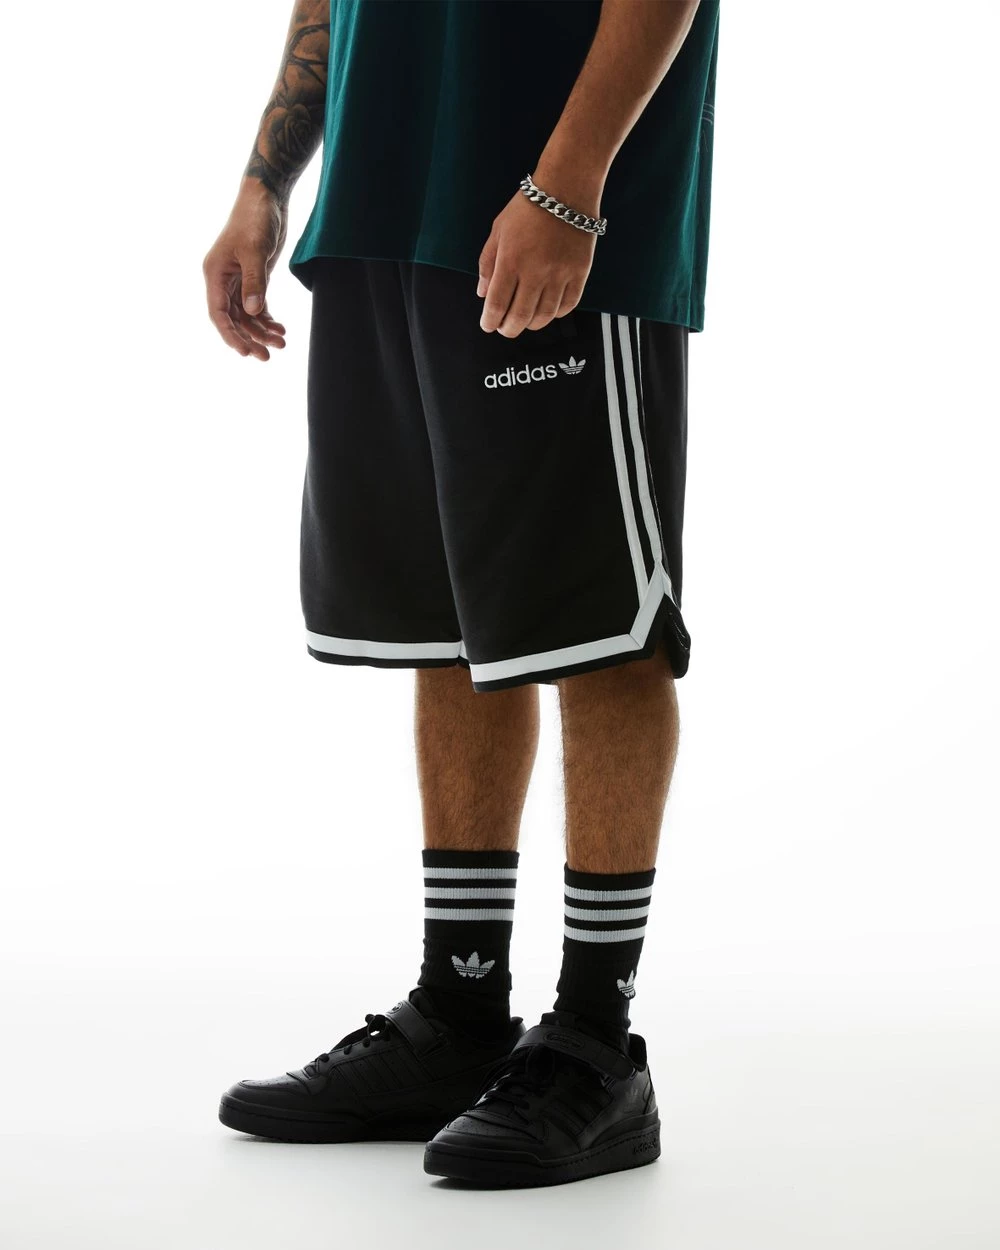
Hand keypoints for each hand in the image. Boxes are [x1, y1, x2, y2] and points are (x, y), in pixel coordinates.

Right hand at [202, 179, 287, 360]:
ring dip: (262, 331)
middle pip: (233, 319)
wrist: (266, 198)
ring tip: (282, 343)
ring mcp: (238, 280)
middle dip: (249, 338)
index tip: (245, 352)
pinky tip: (281, 329)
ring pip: (247, 315)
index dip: (231, 335)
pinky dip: (268, 319)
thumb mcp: (255, 250)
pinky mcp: (253, 278)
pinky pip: (257, 306)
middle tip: (267, 356)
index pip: (218, 314)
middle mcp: (223, 280)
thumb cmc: (255, 219)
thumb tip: (254, 311)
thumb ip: (255, 282)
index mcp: (215, 274)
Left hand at [477, 182, 598, 337]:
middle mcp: (535, 272)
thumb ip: (488, 263)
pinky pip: (568, 305)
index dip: (490, 321)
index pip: (496, 304)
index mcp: (510, 261)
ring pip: (544, 316)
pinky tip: (547, 310)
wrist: (566, 189)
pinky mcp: (580, 273)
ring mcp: (560, 274)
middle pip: (520, 317)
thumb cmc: (527, 208)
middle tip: (505, 328)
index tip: (488, 325)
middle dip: (508, 329)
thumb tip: (483, 295)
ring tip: (525, 321)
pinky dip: (555, 314)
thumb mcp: (498, 230)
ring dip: (531, 324)